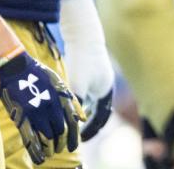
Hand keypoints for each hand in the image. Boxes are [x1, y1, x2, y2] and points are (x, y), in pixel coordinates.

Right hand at [0, 51, 84, 164]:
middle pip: (60, 132)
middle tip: (60, 149)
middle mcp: (51, 107)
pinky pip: (30, 138)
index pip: (72, 123)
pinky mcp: (21, 116)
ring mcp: (36, 112)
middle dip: (62, 143)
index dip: (73, 137)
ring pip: (47, 137)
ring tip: (51, 153)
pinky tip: (39, 158)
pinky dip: (36, 151)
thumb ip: (71, 102)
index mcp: (62, 98)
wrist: (15, 67)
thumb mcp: (60, 84)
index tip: (73, 146)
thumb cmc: (38, 75)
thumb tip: (82, 119)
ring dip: (50, 148)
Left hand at [59, 0, 114, 140]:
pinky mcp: (91, 69)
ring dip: (82, 111)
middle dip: (88, 122)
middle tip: (75, 133)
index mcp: (106, 91)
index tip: (80, 138)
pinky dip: (78, 99)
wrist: (83, 34)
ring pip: (91, 100)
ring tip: (70, 120)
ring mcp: (99, 76)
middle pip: (98, 110)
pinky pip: (86, 90)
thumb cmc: (81, 60)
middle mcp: (105, 85)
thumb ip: (74, 105)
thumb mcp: (76, 86)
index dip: (91, 129)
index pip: (101, 117)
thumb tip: (68, 123)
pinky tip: (67, 101)